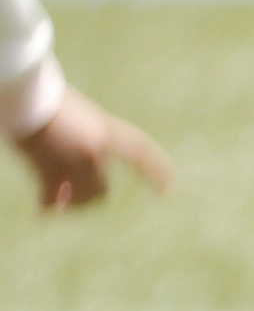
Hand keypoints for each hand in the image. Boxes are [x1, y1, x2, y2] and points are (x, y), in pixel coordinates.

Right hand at [20, 87, 171, 212]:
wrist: (27, 98)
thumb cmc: (46, 103)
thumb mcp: (76, 120)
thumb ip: (82, 145)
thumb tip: (64, 190)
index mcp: (107, 130)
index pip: (140, 151)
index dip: (156, 169)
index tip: (170, 187)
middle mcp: (97, 149)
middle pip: (101, 189)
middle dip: (84, 200)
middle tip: (65, 204)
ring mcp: (76, 161)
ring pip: (80, 198)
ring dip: (68, 204)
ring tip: (54, 203)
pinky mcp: (52, 169)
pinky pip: (51, 198)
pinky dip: (46, 206)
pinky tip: (41, 212)